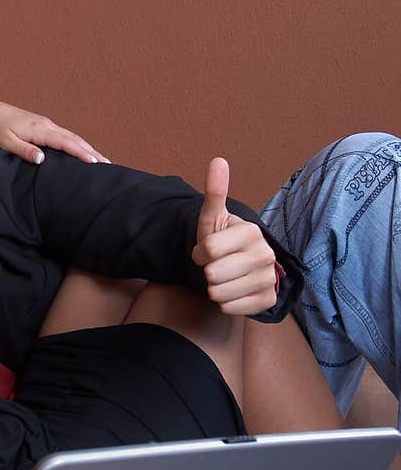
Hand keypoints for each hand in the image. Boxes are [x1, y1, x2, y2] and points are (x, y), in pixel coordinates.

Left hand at [0, 96, 109, 164]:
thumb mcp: (6, 142)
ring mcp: (47, 124)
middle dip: (92, 151)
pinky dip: (78, 144)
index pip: (66, 143)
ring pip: (72, 137)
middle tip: (108, 165)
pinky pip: (66, 136)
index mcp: (39, 129)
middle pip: (75, 139)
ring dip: (87, 148)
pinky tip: (83, 152)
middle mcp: (47, 125)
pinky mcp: (44, 126)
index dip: (81, 153)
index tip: (95, 163)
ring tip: (101, 160)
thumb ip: (24, 150)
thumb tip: (42, 159)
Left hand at [191, 157, 278, 314]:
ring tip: (225, 277)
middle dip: (207, 271)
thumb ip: (214, 192)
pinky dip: (225, 303)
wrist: (240, 266)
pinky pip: (228, 308)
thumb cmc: (222, 241)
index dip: (200, 252)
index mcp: (252, 232)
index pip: (207, 251)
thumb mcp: (213, 218)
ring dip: (214, 289)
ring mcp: (268, 279)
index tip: (208, 250)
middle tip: (217, 265)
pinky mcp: (267, 300)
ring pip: (218, 294)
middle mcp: (265, 255)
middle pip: (212, 275)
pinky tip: (233, 291)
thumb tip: (218, 161)